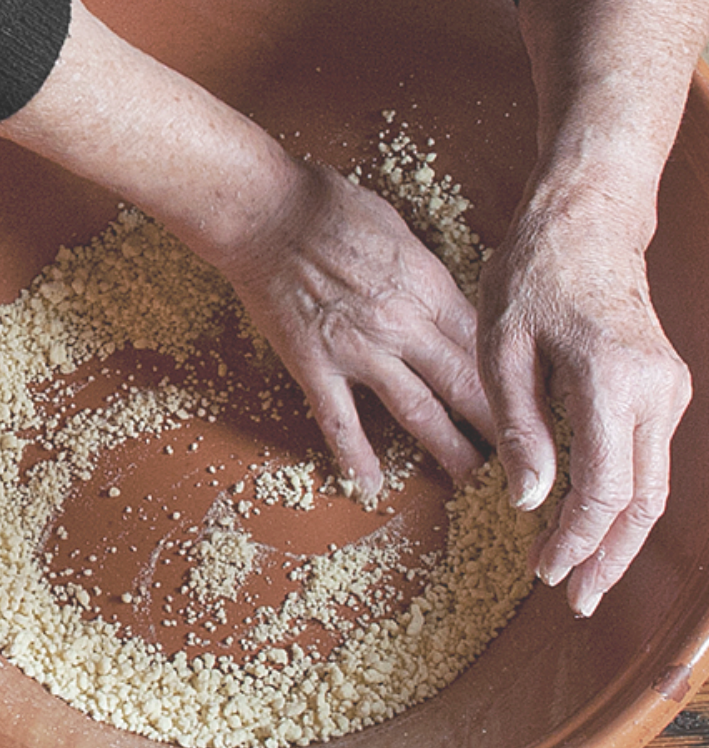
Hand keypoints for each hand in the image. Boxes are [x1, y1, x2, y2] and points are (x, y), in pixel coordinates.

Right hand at [220, 164, 494, 498]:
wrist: (266, 213)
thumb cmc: (330, 210)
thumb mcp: (400, 233)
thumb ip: (427, 278)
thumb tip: (448, 307)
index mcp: (428, 289)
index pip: (485, 346)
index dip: (515, 380)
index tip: (534, 404)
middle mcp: (402, 326)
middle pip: (464, 385)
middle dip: (498, 426)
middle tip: (523, 457)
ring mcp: (358, 350)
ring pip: (416, 410)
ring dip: (448, 447)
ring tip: (470, 480)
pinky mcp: (314, 366)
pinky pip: (340, 420)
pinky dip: (356, 456)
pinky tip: (371, 485)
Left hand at [478, 188, 691, 616]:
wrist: (585, 221)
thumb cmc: (531, 276)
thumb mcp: (502, 347)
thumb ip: (519, 426)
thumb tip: (530, 500)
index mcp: (610, 381)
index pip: (603, 491)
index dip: (574, 542)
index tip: (542, 572)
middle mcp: (656, 392)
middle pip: (642, 503)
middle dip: (608, 559)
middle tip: (576, 602)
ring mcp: (668, 391)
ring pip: (653, 488)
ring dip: (619, 538)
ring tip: (584, 577)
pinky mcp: (663, 389)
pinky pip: (646, 462)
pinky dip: (620, 502)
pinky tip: (587, 523)